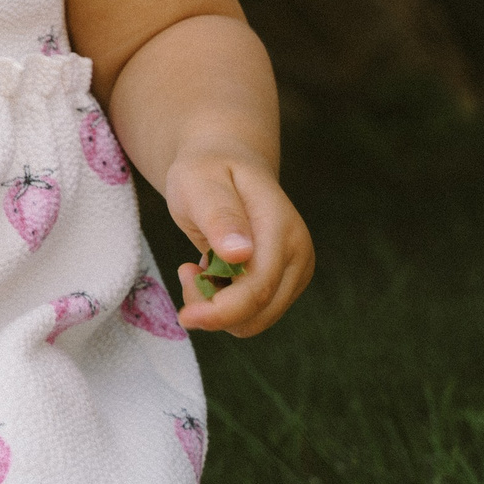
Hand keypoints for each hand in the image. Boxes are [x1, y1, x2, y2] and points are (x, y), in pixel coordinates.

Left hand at [162, 149, 313, 336]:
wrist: (227, 164)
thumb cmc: (207, 171)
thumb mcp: (199, 181)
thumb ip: (218, 214)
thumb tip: (241, 253)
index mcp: (281, 228)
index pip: (258, 288)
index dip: (221, 312)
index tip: (184, 317)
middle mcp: (299, 254)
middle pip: (258, 312)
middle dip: (213, 308)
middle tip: (186, 269)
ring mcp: (297, 271)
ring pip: (255, 319)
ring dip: (217, 305)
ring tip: (199, 266)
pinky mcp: (286, 282)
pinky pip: (253, 312)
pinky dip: (225, 302)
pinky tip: (213, 271)